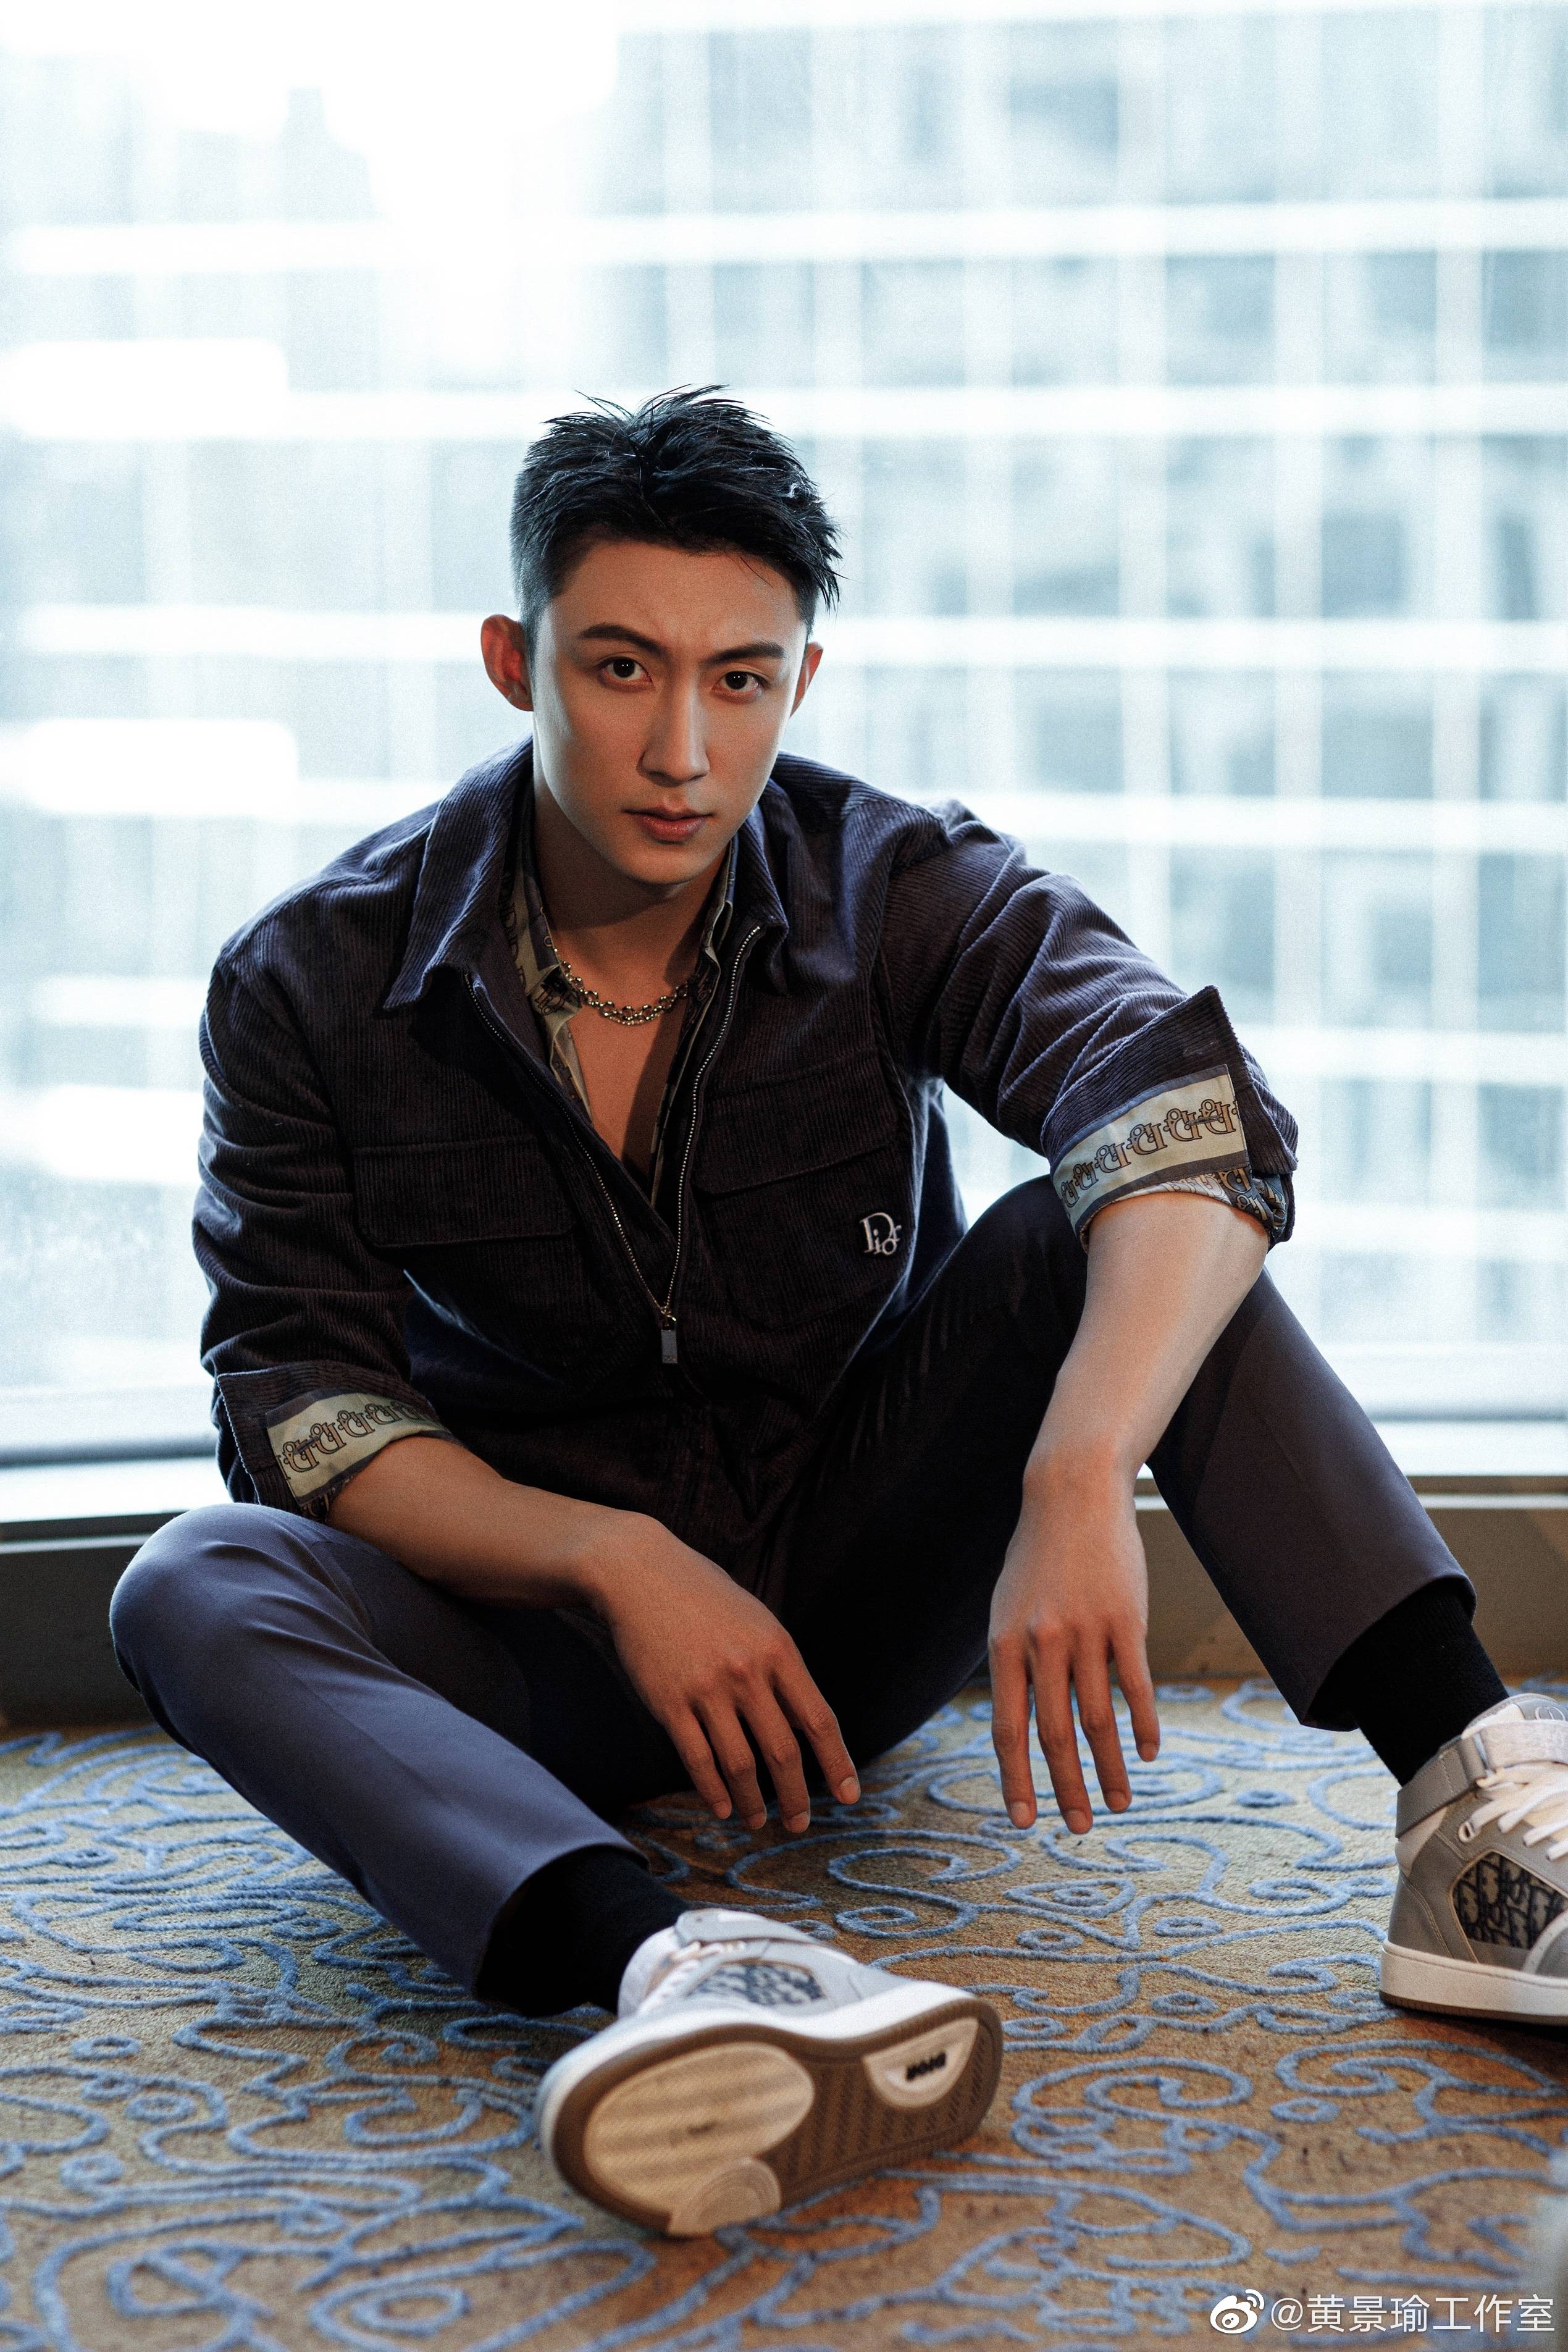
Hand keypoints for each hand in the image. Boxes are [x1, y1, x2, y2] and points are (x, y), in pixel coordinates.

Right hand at [593, 1518, 859, 1834]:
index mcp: (778, 1650)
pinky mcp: (668, 1702)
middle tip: (801, 1824)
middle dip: (796, 1797)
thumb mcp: (758, 1623)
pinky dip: (713, 1790)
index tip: (848, 1797)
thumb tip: (805, 1725)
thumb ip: (782, 1670)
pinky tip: (723, 1807)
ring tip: (758, 1821)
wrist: (641, 1573)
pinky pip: (697, 1758)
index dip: (836, 1763)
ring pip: (740, 1764)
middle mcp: (747, 1672)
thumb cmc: (706, 1598)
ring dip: (753, 1802)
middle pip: (783, 1752)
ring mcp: (706, 1689)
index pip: (818, 1720)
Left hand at [987, 1455, 1160, 1833]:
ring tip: (1120, 1803)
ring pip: (1098, 1718)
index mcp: (1004, 1645)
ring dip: (1110, 1769)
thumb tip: (1013, 1719)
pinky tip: (1148, 1754)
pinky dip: (1143, 1725)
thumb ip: (1010, 1661)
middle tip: (1080, 1828)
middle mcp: (1042, 1643)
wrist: (1072, 1494)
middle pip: (1054, 1733)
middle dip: (1066, 1788)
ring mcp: (1086, 1632)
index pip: (1006, 1727)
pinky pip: (1136, 1685)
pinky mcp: (1126, 1620)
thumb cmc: (1037, 1556)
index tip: (1024, 1821)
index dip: (1015, 1778)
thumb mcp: (1006, 1608)